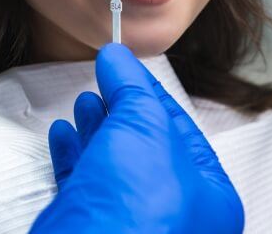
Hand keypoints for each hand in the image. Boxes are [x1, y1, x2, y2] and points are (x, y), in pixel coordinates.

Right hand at [31, 43, 243, 233]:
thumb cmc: (135, 210)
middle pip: (143, 145)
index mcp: (208, 196)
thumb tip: (116, 54)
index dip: (149, 91)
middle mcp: (174, 215)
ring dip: (95, 128)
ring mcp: (131, 224)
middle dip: (121, 109)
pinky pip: (84, 184)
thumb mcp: (144, 127)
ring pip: (112, 165)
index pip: (180, 127)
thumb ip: (132, 86)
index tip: (125, 66)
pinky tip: (62, 133)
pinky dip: (72, 155)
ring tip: (83, 103)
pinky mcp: (92, 229)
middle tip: (104, 81)